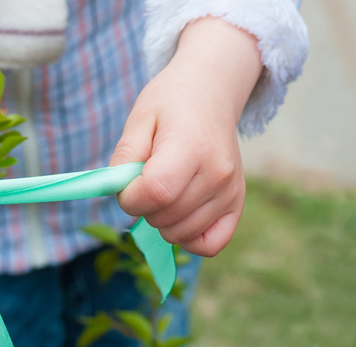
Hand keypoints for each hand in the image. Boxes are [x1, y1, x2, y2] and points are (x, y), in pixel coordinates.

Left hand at [110, 17, 262, 256]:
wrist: (210, 93)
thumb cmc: (169, 104)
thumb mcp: (138, 119)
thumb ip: (125, 156)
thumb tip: (118, 190)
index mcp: (191, 147)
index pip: (155, 193)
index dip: (130, 196)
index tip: (126, 181)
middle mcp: (217, 173)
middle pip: (165, 217)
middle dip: (142, 206)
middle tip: (146, 178)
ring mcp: (230, 191)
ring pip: (181, 234)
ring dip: (161, 220)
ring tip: (165, 188)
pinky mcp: (237, 204)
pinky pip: (210, 245)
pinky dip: (188, 237)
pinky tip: (179, 214)